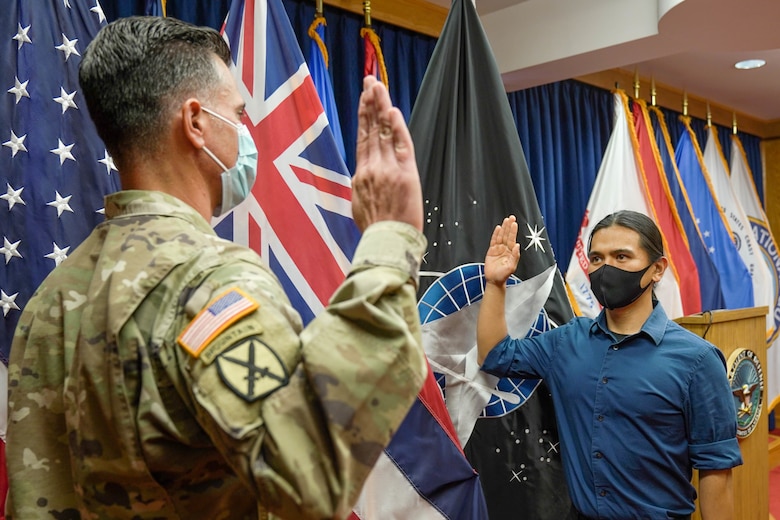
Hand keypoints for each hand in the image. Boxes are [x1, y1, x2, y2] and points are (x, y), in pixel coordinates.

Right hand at [352, 76, 422, 231]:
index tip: (364, 100)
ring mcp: (386, 170)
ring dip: (380, 108)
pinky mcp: (404, 174)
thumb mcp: (360, 208)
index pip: (363, 139)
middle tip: (370, 81)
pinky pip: (400, 145)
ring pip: (383, 132)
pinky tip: (392, 110)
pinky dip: (396, 128)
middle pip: (371, 129)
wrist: (386, 244)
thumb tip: (361, 181)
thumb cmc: (376, 232)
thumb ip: (362, 189)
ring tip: (378, 86)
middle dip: (370, 103)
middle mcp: (371, 168)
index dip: (363, 118)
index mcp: (361, 176)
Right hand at [484, 216, 519, 285]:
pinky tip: (498, 228)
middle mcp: (505, 249)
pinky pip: (493, 241)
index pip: (512, 239)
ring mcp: (498, 249)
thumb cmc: (503, 275)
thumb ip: (515, 256)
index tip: (514, 224)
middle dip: (509, 226)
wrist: (494, 281)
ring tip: (505, 220)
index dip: (513, 231)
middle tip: (511, 218)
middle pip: (507, 235)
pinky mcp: (491, 251)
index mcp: (511, 252)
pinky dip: (495, 234)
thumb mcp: (511, 267)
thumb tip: (517, 246)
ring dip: (503, 228)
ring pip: (501, 236)